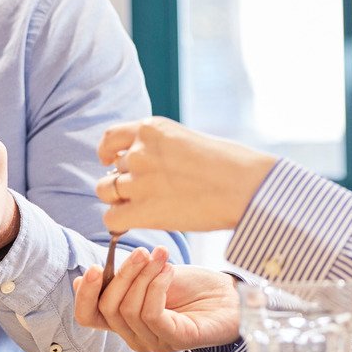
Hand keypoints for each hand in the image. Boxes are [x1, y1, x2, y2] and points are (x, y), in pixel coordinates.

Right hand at [72, 247, 240, 351]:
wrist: (229, 295)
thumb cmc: (192, 286)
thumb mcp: (150, 274)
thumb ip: (123, 278)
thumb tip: (87, 275)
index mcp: (124, 320)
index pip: (88, 317)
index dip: (84, 295)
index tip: (93, 268)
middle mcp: (135, 335)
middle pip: (107, 308)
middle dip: (122, 275)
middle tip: (140, 251)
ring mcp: (154, 341)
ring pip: (129, 309)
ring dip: (144, 276)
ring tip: (161, 258)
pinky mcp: (174, 340)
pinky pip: (151, 313)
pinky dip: (157, 287)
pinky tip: (168, 272)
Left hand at [94, 117, 276, 232]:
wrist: (246, 187)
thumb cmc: (231, 165)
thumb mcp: (189, 140)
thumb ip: (163, 149)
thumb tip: (149, 167)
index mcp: (151, 128)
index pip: (110, 139)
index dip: (108, 153)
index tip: (112, 162)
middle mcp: (139, 151)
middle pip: (112, 170)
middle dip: (123, 181)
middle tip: (144, 193)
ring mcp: (139, 180)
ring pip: (106, 192)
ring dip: (119, 200)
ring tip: (142, 208)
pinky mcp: (142, 210)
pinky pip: (112, 219)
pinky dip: (120, 222)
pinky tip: (137, 223)